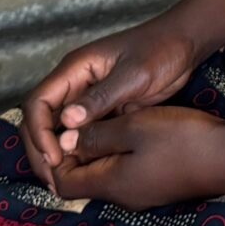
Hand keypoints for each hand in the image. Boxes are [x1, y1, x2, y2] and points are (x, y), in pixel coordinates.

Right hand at [20, 18, 201, 187]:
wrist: (185, 43)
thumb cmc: (161, 48)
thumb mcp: (133, 74)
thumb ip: (100, 97)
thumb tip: (66, 121)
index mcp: (75, 69)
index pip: (39, 102)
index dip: (38, 132)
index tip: (54, 157)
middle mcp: (75, 84)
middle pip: (41, 119)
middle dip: (41, 149)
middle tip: (53, 179)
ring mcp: (88, 98)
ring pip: (59, 130)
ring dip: (57, 155)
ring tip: (61, 182)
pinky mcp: (104, 111)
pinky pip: (82, 134)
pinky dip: (78, 153)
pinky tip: (83, 173)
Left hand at [50, 106, 224, 210]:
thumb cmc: (181, 140)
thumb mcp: (134, 128)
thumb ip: (97, 135)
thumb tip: (66, 141)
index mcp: (110, 184)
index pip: (63, 182)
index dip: (56, 157)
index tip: (64, 127)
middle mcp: (122, 196)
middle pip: (85, 180)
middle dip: (77, 152)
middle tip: (83, 120)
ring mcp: (143, 194)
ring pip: (107, 174)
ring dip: (101, 150)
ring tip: (108, 120)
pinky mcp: (159, 186)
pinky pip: (127, 172)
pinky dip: (121, 153)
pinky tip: (135, 130)